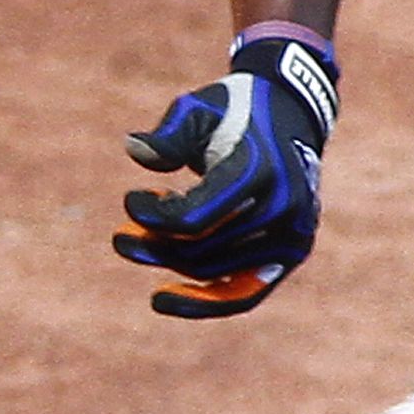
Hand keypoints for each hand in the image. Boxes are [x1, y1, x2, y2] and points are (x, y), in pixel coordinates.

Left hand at [115, 27, 337, 321]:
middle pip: (198, 249)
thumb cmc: (233, 113)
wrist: (290, 118)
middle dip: (154, 244)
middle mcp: (282, 208)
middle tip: (121, 235)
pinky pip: (246, 293)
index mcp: (260, 171)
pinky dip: (205, 303)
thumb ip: (168, 135)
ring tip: (139, 244)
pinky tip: (161, 301)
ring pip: (212, 270)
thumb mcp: (198, 110)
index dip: (152, 218)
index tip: (130, 202)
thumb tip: (133, 149)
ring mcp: (292, 235)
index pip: (193, 219)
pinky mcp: (291, 253)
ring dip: (169, 262)